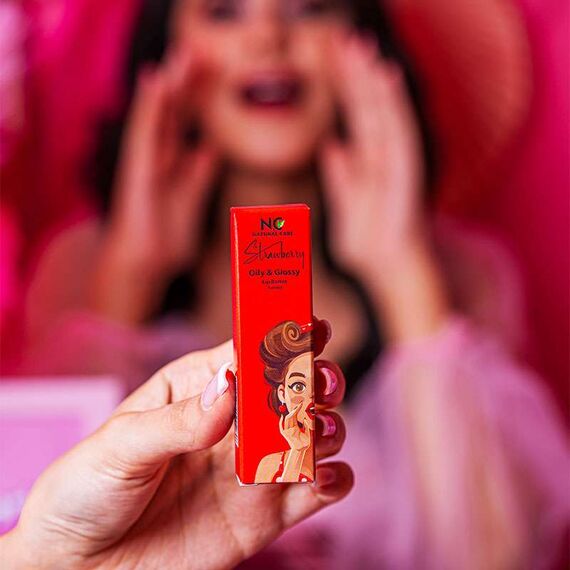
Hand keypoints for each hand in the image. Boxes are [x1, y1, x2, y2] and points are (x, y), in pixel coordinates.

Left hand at [1, 324, 351, 568]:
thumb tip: (228, 389)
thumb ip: (179, 421)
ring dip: (327, 427)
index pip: (248, 351)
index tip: (310, 328)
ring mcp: (252, 467)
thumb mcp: (121, 445)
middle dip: (315, 379)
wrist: (79, 568)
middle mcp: (233, 423)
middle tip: (317, 384)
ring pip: (312, 434)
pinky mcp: (266, 513)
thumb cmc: (86, 489)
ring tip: (314, 433)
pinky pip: (315, 491)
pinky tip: (325, 477)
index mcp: (198, 388)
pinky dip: (334, 480)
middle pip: (291, 388)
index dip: (281, 335)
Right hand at [89, 47, 217, 322]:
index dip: (202, 98)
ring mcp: (146, 160)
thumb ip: (202, 172)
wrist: (147, 265)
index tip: (218, 74)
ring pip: (159, 115)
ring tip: (183, 53)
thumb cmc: (168, 238)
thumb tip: (212, 147)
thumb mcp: (194, 198)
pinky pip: (144, 132)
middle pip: (176, 112)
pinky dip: (150, 107)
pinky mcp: (136, 169)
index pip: (190, 123)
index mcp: (176, 164)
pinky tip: (157, 82)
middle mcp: (160, 156)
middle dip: (188, 83)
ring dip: (171, 84)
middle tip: (201, 51)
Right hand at [279, 404, 311, 451]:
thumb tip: (304, 419)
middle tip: (298, 405)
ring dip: (291, 414)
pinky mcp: (285, 435)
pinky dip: (281, 423)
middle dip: (294, 410)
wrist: (302, 449)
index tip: (300, 405)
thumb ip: (305, 425)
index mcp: (295, 426)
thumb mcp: (307, 432)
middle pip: (291, 416)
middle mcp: (291, 427)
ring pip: (287, 420)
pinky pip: (281, 428)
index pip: (295, 416)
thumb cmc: (305, 442)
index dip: (297, 410)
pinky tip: (282, 417)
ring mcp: (288, 431)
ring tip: (295, 410)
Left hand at [320, 33, 448, 341]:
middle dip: (355, 74)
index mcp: (366, 165)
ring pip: (384, 114)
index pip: (354, 118)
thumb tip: (331, 146)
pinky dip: (393, 107)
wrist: (389, 275)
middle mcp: (383, 159)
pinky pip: (400, 135)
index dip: (343, 87)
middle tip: (344, 38)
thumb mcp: (345, 209)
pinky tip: (385, 79)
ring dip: (372, 80)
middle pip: (368, 108)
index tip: (329, 57)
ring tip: (361, 48)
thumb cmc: (369, 246)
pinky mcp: (406, 176)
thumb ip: (341, 178)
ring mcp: (397, 165)